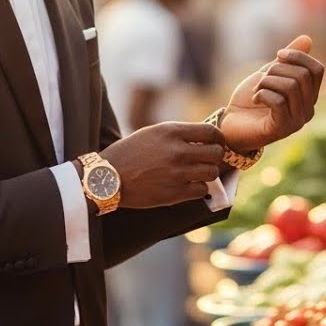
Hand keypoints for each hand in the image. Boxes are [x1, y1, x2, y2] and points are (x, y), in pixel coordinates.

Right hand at [97, 121, 224, 208]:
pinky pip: (201, 190)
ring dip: (208, 173)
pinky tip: (189, 186)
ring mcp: (177, 173)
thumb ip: (178, 134)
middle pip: (216, 152)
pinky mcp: (174, 193)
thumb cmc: (129, 154)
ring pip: (212, 172)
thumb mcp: (153, 133)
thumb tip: (205, 138)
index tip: (217, 143)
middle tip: (208, 160)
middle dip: (215, 156)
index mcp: (171, 131)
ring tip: (198, 174)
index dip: (219, 138)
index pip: (211, 132)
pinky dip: (198, 189)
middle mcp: (177, 150)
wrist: (106, 178)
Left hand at [220, 35, 323, 153]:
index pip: (317, 70)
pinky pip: (278, 101)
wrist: (232, 123)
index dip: (298, 56)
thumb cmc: (251, 99)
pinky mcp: (282, 129)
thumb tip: (307, 39)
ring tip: (257, 90)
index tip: (278, 54)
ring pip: (290, 87)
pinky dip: (262, 93)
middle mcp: (308, 111)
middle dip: (276, 70)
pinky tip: (255, 99)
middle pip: (302, 76)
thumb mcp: (270, 74)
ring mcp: (297, 122)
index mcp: (309, 97)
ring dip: (267, 82)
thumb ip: (288, 60)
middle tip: (262, 79)